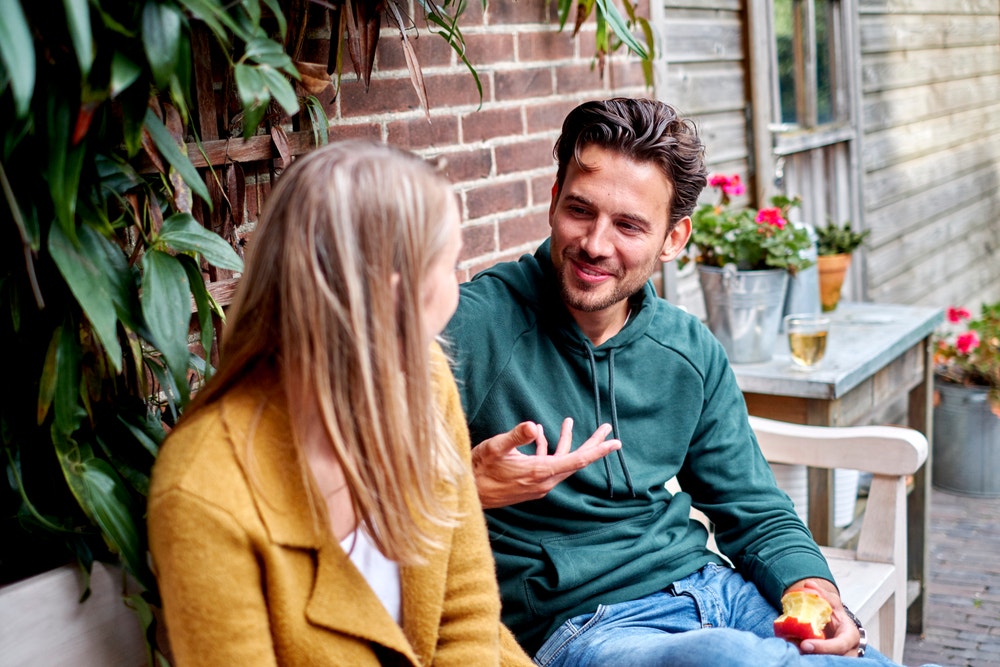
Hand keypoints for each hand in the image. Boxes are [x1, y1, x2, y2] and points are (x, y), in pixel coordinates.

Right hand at [471, 418, 620, 508]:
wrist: (467, 493)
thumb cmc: (480, 469)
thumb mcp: (496, 448)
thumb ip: (516, 436)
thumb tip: (534, 425)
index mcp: (540, 472)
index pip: (576, 460)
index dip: (597, 450)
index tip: (615, 442)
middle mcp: (543, 481)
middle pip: (575, 461)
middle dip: (591, 444)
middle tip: (607, 429)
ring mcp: (537, 484)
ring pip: (561, 462)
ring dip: (566, 442)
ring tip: (569, 422)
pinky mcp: (530, 484)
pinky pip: (547, 465)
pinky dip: (548, 449)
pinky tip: (541, 436)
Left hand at [786, 579, 862, 657]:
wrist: (837, 626)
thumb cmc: (836, 615)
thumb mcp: (832, 603)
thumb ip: (822, 595)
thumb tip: (809, 585)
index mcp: (850, 636)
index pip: (840, 645)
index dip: (823, 647)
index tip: (805, 644)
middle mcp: (849, 651)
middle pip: (833, 659)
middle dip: (814, 655)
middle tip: (794, 648)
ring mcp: (841, 658)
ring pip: (826, 662)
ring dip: (808, 658)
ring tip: (791, 649)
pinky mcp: (831, 660)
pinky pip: (819, 662)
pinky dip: (807, 659)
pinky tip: (794, 653)